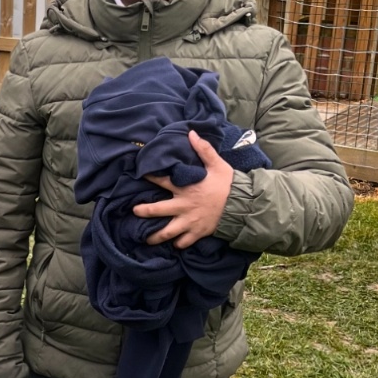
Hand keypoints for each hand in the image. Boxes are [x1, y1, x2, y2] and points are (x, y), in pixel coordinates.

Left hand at [133, 131, 233, 248]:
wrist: (243, 205)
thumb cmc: (229, 184)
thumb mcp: (217, 164)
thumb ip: (203, 149)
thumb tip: (191, 133)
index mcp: (186, 188)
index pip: (162, 181)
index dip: (150, 178)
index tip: (140, 175)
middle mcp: (183, 206)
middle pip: (156, 210)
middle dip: (143, 211)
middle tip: (134, 211)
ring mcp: (189, 222)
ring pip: (166, 232)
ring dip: (154, 237)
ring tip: (146, 239)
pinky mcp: (197, 233)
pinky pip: (183, 242)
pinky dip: (177, 244)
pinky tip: (173, 244)